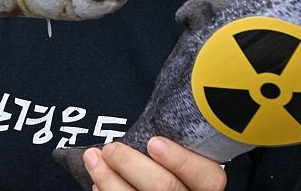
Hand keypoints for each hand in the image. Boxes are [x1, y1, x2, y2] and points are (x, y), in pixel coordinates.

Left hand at [84, 137, 225, 190]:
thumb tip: (152, 116)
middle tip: (111, 148)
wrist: (156, 184)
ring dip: (108, 178)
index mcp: (206, 185)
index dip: (181, 160)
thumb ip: (176, 141)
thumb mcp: (182, 152)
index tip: (154, 142)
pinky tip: (98, 182)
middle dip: (131, 164)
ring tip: (93, 158)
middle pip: (165, 188)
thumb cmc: (168, 164)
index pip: (208, 177)